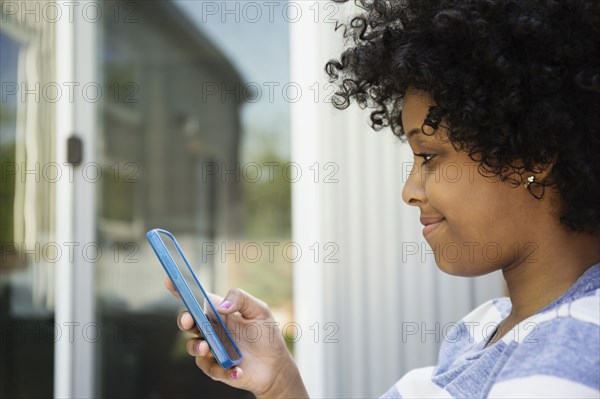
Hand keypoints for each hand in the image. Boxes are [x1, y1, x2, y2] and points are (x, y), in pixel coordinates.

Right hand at [165, 278, 308, 397]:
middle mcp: (210, 329)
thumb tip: (221, 307)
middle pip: (188, 322)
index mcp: (217, 312)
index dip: (180, 290)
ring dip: (196, 347)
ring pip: (193, 346)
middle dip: (184, 320)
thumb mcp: (259, 310)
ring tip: (207, 348)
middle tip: (189, 320)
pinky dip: (222, 370)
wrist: (275, 365)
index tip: (170, 280)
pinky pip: (211, 369)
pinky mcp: (216, 368)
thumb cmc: (266, 334)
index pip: (196, 299)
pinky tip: (238, 370)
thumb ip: (241, 300)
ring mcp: (211, 349)